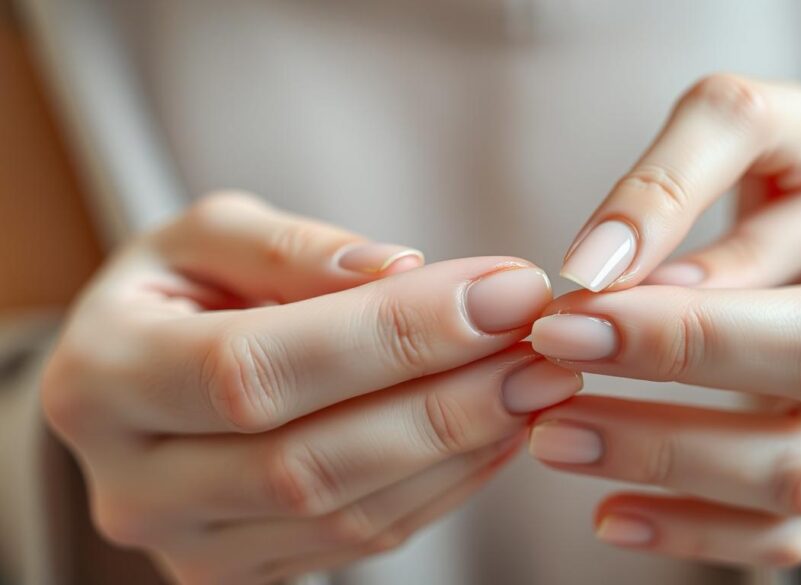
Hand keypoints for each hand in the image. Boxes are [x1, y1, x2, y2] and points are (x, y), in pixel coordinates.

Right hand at [41, 193, 579, 583]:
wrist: (140, 378)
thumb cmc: (177, 292)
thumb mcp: (205, 238)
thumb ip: (291, 250)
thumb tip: (399, 271)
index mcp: (102, 379)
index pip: (258, 367)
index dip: (393, 335)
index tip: (505, 293)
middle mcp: (134, 483)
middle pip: (308, 461)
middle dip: (446, 401)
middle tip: (544, 348)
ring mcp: (188, 546)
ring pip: (346, 516)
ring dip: (461, 448)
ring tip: (540, 384)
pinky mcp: (243, 574)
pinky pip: (362, 542)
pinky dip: (444, 486)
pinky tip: (500, 430)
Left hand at [527, 75, 800, 566]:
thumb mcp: (768, 134)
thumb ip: (682, 174)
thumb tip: (600, 268)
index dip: (692, 333)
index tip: (570, 313)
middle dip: (669, 401)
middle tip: (550, 373)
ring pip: (793, 487)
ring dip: (659, 464)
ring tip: (554, 437)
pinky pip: (784, 540)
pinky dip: (688, 530)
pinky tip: (609, 511)